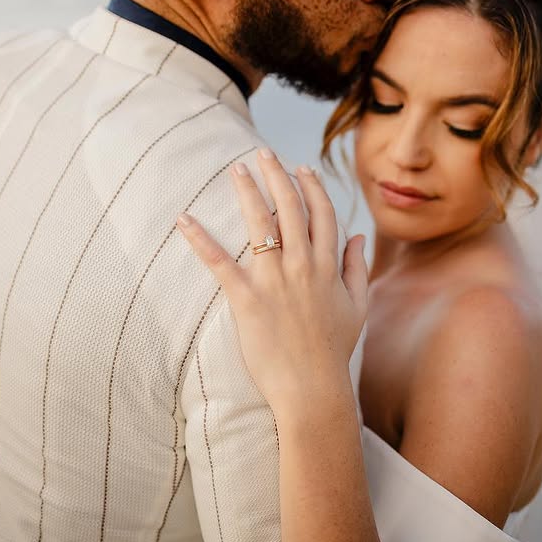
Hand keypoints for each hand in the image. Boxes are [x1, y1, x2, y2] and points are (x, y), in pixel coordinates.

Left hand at [177, 148, 367, 415]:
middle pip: (289, 208)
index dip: (310, 187)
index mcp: (328, 266)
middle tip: (262, 153)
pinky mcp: (246, 298)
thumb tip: (357, 236)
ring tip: (235, 169)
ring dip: (246, 191)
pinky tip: (184, 219)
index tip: (299, 168)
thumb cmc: (334, 351)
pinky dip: (199, 239)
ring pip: (259, 223)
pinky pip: (219, 262)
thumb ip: (357, 268)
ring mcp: (273, 280)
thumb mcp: (357, 306)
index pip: (321, 214)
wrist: (313, 388)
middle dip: (276, 175)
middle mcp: (302, 265)